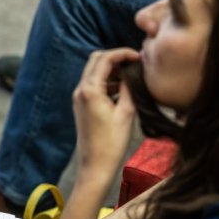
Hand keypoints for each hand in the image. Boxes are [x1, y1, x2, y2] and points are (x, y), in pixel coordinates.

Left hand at [72, 48, 139, 179]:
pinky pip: (94, 84)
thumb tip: (132, 71)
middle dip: (116, 58)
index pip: (105, 58)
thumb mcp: (126, 112)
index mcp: (90, 90)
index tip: (139, 56)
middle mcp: (80, 90)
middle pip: (96, 60)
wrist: (95, 166)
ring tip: (132, 76)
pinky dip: (107, 81)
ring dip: (112, 70)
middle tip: (135, 63)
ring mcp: (79, 97)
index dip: (123, 53)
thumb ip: (128, 87)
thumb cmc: (111, 143)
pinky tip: (123, 89)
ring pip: (94, 71)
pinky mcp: (81, 105)